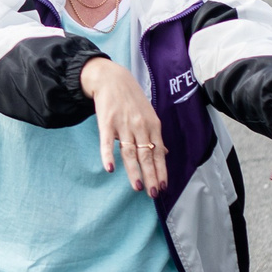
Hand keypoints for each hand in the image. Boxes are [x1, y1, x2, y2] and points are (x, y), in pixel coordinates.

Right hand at [81, 57, 166, 196]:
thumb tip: (165, 153)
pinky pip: (107, 143)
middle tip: (153, 193)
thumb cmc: (131, 98)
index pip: (159, 152)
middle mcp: (140, 126)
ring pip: (130, 152)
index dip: (161, 170)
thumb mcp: (148, 115)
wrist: (111, 78)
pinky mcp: (106, 123)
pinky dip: (108, 155)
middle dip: (151, 176)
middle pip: (147, 155)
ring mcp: (123, 125)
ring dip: (134, 171)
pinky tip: (110, 168)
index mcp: (152, 125)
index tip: (164, 186)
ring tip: (138, 187)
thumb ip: (155, 135)